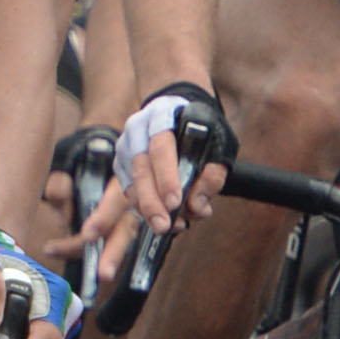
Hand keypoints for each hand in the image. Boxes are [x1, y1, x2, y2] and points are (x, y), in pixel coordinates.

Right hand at [113, 84, 232, 231]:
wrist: (178, 111)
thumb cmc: (201, 129)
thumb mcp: (219, 143)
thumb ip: (213, 174)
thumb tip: (197, 206)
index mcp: (162, 115)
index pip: (161, 147)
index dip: (167, 176)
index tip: (175, 202)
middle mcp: (137, 129)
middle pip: (141, 169)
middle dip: (152, 202)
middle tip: (164, 226)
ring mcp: (125, 146)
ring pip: (131, 184)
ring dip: (148, 209)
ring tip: (170, 227)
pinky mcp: (120, 164)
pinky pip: (128, 191)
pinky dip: (143, 208)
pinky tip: (161, 217)